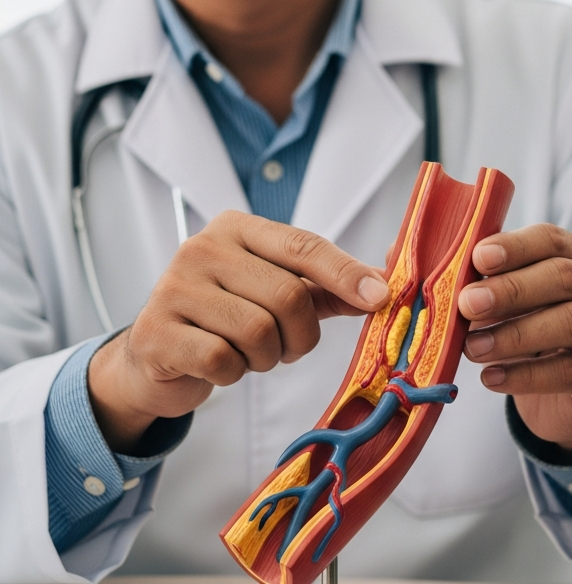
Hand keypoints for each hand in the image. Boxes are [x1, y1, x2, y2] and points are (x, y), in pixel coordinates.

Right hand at [88, 210, 389, 453]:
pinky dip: (234, 373)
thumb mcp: (279, 292)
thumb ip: (329, 287)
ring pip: (257, 330)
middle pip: (287, 294)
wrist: (156, 356)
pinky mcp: (156, 331)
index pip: (304, 246)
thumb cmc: (228, 317)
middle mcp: (203, 247)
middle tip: (288, 347)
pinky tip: (221, 366)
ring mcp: (174, 286)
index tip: (380, 297)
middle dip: (301, 335)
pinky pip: (222, 360)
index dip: (346, 273)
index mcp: (238, 228)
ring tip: (251, 353)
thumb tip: (384, 286)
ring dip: (267, 356)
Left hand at [457, 224, 571, 454]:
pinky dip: (527, 375)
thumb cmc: (538, 335)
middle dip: (512, 290)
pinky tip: (491, 378)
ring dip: (515, 334)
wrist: (568, 399)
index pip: (552, 239)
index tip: (478, 258)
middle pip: (564, 277)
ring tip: (473, 348)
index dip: (515, 247)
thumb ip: (499, 285)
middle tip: (468, 304)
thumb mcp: (521, 303)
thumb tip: (459, 282)